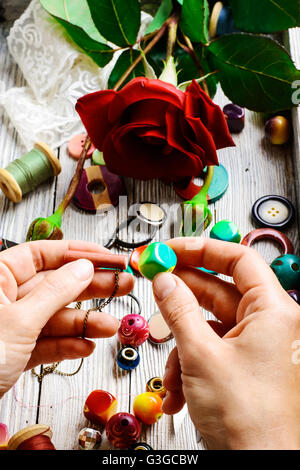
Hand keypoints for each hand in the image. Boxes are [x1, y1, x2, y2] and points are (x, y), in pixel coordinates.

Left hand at [0, 240, 133, 397]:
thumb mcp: (19, 320)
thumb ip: (56, 292)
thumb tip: (84, 267)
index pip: (45, 254)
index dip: (81, 254)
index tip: (110, 259)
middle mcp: (6, 297)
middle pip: (56, 283)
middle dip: (91, 287)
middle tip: (123, 285)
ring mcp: (12, 325)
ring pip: (56, 315)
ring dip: (85, 322)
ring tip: (111, 325)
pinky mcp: (16, 351)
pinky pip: (47, 342)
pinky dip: (68, 345)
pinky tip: (86, 346)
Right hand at [152, 237, 299, 449]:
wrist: (260, 468)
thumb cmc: (248, 420)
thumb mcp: (201, 355)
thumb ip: (179, 309)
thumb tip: (165, 279)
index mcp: (273, 312)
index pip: (237, 259)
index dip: (200, 249)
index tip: (170, 249)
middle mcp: (269, 324)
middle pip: (219, 290)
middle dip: (182, 297)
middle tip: (154, 283)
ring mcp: (257, 345)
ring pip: (209, 325)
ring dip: (181, 346)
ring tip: (171, 373)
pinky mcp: (245, 364)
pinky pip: (211, 349)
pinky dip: (190, 364)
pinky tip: (179, 391)